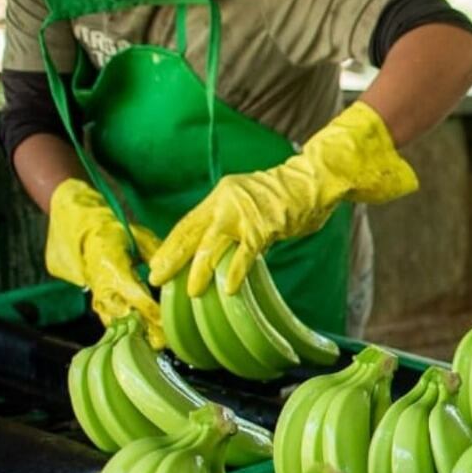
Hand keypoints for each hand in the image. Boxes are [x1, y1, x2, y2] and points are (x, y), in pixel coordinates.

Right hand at [45, 179, 164, 346]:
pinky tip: (143, 342)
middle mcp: (103, 286)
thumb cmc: (115, 234)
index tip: (166, 321)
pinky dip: (126, 333)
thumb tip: (173, 269)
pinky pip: (112, 322)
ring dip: (136, 335)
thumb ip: (155, 253)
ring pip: (117, 322)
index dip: (150, 309)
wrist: (83, 234)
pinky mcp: (99, 303)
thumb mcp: (138, 236)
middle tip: (165, 343)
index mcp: (113, 268)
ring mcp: (99, 297)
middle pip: (126, 314)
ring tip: (156, 346)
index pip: (133, 293)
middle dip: (145, 330)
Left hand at [149, 102, 415, 296]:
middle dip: (172, 258)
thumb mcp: (252, 205)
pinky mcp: (264, 226)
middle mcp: (226, 201)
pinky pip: (245, 254)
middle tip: (156, 278)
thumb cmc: (289, 198)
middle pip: (190, 232)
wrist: (316, 180)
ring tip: (191, 292)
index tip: (157, 265)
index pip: (188, 224)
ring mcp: (244, 213)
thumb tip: (221, 252)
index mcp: (220, 196)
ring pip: (211, 244)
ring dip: (198, 270)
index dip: (171, 246)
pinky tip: (228, 289)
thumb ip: (235, 225)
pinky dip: (234, 272)